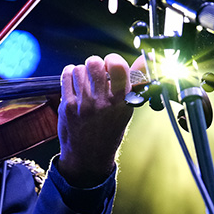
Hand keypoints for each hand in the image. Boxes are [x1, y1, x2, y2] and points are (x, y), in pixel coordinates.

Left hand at [53, 53, 145, 187]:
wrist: (89, 156)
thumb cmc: (110, 129)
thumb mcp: (127, 108)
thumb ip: (136, 82)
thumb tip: (146, 57)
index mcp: (122, 101)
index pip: (118, 67)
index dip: (113, 59)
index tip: (111, 63)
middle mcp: (103, 103)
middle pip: (94, 63)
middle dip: (95, 63)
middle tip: (96, 71)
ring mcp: (84, 105)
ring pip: (79, 69)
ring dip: (82, 71)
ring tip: (86, 81)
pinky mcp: (67, 106)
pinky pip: (66, 77)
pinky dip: (69, 74)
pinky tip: (74, 81)